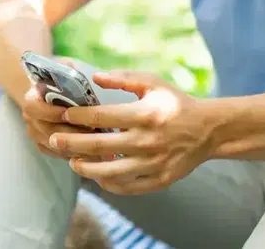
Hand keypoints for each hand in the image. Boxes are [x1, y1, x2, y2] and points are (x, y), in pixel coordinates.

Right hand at [21, 56, 94, 159]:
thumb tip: (93, 75)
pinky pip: (59, 155)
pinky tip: (95, 155)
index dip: (51, 112)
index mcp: (31, 98)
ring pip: (54, 146)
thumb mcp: (65, 69)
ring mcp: (36, 134)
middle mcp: (30, 119)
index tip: (69, 112)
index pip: (34, 108)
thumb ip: (72, 70)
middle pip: (47, 131)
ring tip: (99, 147)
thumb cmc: (62, 79)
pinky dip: (76, 156)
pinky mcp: (46, 146)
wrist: (53, 93)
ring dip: (76, 147)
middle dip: (70, 133)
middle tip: (93, 133)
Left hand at [49, 70, 214, 194]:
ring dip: (86, 168)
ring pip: (110, 172)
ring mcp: (154, 163)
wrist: (210, 130)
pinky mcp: (160, 180)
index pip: (103, 116)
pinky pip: (128, 187)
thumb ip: (123, 78)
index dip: (80, 116)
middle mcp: (148, 141)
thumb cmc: (176, 103)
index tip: (64, 115)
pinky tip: (97, 175)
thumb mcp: (153, 83)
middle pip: (100, 146)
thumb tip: (94, 77)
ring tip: (72, 162)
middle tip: (54, 140)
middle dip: (72, 143)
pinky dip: (109, 183)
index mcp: (146, 114)